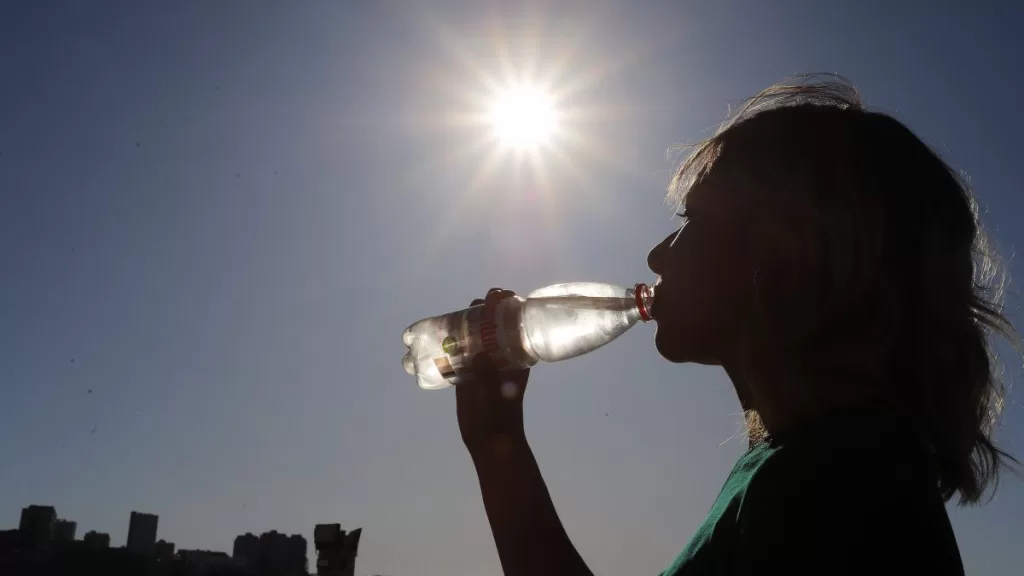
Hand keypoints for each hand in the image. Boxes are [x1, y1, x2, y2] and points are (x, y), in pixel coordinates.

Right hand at [456, 288, 530, 455]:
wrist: (489, 440)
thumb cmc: (499, 416)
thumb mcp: (496, 395)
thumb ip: (489, 377)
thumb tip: (480, 357)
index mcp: (515, 356)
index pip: (514, 322)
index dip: (507, 306)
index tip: (496, 296)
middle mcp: (499, 355)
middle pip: (491, 324)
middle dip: (482, 311)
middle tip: (471, 307)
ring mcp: (482, 363)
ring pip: (473, 335)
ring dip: (462, 324)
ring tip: (450, 319)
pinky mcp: (467, 372)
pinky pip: (458, 351)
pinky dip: (448, 342)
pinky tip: (434, 338)